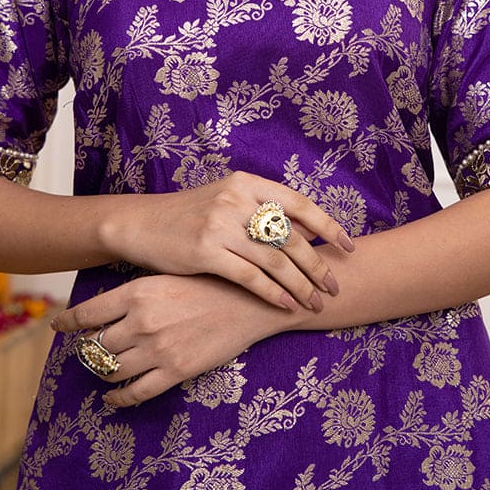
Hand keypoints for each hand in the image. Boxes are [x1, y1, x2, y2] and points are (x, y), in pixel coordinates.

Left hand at [53, 273, 283, 406]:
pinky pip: (134, 394)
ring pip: (111, 369)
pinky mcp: (175, 372)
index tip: (59, 325)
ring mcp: (157, 349)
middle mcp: (141, 321)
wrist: (252, 301)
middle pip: (96, 345)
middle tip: (89, 349)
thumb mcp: (170, 275)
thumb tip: (106, 307)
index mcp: (138, 292)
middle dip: (89, 348)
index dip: (68, 322)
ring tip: (102, 369)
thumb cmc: (212, 282)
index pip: (87, 313)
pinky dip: (117, 399)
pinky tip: (112, 398)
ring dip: (102, 371)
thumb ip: (138, 292)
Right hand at [104, 170, 353, 312]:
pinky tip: (286, 306)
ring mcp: (220, 225)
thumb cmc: (190, 214)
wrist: (141, 224)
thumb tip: (309, 229)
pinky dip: (272, 293)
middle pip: (291, 235)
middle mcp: (236, 199)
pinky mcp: (206, 252)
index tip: (348, 247)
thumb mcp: (227, 198)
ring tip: (315, 302)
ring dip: (300, 284)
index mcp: (247, 183)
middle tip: (334, 285)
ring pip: (275, 260)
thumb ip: (262, 208)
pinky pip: (250, 277)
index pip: (299, 203)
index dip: (328, 226)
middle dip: (318, 264)